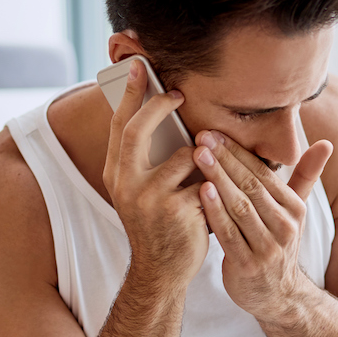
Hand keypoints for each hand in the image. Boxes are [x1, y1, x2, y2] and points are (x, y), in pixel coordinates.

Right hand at [102, 58, 207, 286]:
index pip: (119, 124)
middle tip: (179, 92)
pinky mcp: (174, 211)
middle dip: (158, 105)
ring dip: (204, 155)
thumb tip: (165, 110)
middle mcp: (124, 184)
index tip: (139, 66)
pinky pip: (204, 180)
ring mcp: (146, 199)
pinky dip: (216, 182)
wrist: (162, 271)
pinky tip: (221, 191)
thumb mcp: (144, 188)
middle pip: (136, 130)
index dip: (130, 93)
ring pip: (182, 155)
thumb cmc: (160, 222)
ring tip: (213, 164)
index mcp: (115, 173)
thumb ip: (150, 156)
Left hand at [192, 129, 332, 321]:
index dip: (239, 152)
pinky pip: (229, 234)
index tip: (216, 132)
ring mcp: (267, 247)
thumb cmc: (278, 246)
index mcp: (293, 208)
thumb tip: (326, 143)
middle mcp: (284, 226)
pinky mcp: (248, 265)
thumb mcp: (295, 212)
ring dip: (218, 179)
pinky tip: (202, 191)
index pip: (263, 173)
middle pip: (251, 186)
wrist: (278, 297)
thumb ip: (305, 177)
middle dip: (225, 159)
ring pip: (240, 206)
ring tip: (198, 156)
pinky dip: (215, 212)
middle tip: (202, 137)